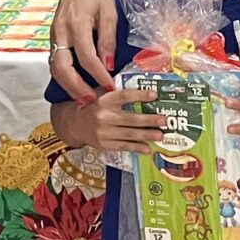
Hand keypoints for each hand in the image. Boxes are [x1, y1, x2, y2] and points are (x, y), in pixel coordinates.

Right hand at [49, 0, 117, 100]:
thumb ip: (108, 40)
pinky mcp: (53, 33)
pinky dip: (62, 74)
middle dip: (77, 87)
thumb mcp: (109, 13)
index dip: (99, 75)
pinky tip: (73, 82)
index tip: (110, 87)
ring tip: (82, 97)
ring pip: (55, 66)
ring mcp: (54, 32)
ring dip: (67, 84)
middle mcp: (61, 31)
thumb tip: (109, 64)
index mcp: (77, 24)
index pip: (87, 58)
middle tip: (91, 101)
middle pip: (64, 67)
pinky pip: (55, 58)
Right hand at [51, 84, 167, 154]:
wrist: (75, 124)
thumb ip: (119, 94)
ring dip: (146, 135)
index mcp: (104, 100)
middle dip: (148, 120)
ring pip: (128, 134)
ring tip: (160, 135)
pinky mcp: (103, 145)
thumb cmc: (95, 107)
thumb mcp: (103, 95)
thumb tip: (145, 91)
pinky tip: (147, 148)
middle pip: (129, 119)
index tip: (154, 95)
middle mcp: (103, 116)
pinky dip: (136, 147)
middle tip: (163, 120)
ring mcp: (103, 132)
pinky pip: (123, 146)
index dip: (140, 95)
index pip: (124, 96)